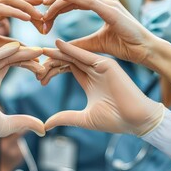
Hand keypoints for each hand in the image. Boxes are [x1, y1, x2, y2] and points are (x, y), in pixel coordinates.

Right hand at [0, 0, 43, 62]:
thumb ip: (10, 46)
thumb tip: (29, 49)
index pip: (16, 10)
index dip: (31, 13)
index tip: (45, 22)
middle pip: (16, 2)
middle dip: (33, 6)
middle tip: (47, 15)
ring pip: (9, 1)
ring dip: (26, 7)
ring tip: (40, 15)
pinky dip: (14, 11)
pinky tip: (26, 17)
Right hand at [0, 42, 45, 161]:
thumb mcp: (8, 125)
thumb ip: (25, 122)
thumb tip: (43, 130)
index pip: (8, 67)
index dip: (23, 62)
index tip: (39, 62)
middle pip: (7, 60)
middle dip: (24, 55)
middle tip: (42, 51)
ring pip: (1, 57)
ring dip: (18, 52)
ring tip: (37, 49)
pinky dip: (3, 51)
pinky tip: (18, 47)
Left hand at [39, 39, 163, 135]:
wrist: (136, 121)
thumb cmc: (114, 120)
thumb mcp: (83, 119)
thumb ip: (65, 118)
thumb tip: (45, 125)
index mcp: (90, 82)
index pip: (67, 69)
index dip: (52, 69)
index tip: (37, 72)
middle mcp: (94, 72)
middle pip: (68, 61)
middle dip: (52, 61)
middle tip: (34, 60)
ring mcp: (100, 67)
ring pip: (74, 57)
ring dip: (58, 53)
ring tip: (41, 50)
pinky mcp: (107, 64)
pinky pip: (85, 55)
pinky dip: (71, 50)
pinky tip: (57, 45)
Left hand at [43, 0, 164, 64]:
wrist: (143, 51)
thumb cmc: (124, 45)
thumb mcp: (95, 43)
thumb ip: (79, 43)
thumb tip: (62, 46)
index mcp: (100, 5)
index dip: (56, 6)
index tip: (44, 17)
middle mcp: (103, 0)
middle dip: (53, 2)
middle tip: (41, 15)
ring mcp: (108, 2)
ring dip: (58, 2)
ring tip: (45, 12)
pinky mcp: (112, 10)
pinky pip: (89, 0)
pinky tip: (60, 1)